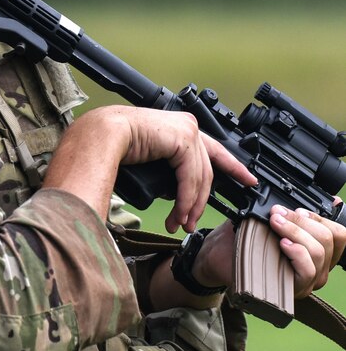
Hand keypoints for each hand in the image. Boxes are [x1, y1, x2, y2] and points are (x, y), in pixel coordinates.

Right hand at [44, 105, 256, 233]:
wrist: (101, 136)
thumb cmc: (116, 146)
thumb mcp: (153, 160)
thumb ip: (169, 169)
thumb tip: (178, 194)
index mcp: (181, 127)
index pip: (215, 149)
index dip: (233, 166)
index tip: (249, 180)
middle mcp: (188, 126)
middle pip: (206, 172)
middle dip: (200, 203)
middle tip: (190, 224)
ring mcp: (188, 130)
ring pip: (200, 178)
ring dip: (190, 207)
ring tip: (179, 224)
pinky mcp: (183, 139)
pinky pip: (191, 178)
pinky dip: (185, 200)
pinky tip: (178, 214)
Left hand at [269, 202, 345, 297]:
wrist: (239, 269)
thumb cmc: (261, 246)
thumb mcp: (283, 227)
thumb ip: (303, 217)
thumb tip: (334, 198)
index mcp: (323, 250)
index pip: (339, 234)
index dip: (319, 217)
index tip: (298, 209)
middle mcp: (323, 266)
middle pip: (327, 238)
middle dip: (300, 220)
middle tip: (277, 213)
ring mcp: (313, 279)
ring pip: (318, 251)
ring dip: (295, 231)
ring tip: (276, 224)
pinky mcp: (301, 287)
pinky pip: (308, 269)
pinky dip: (296, 252)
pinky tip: (282, 245)